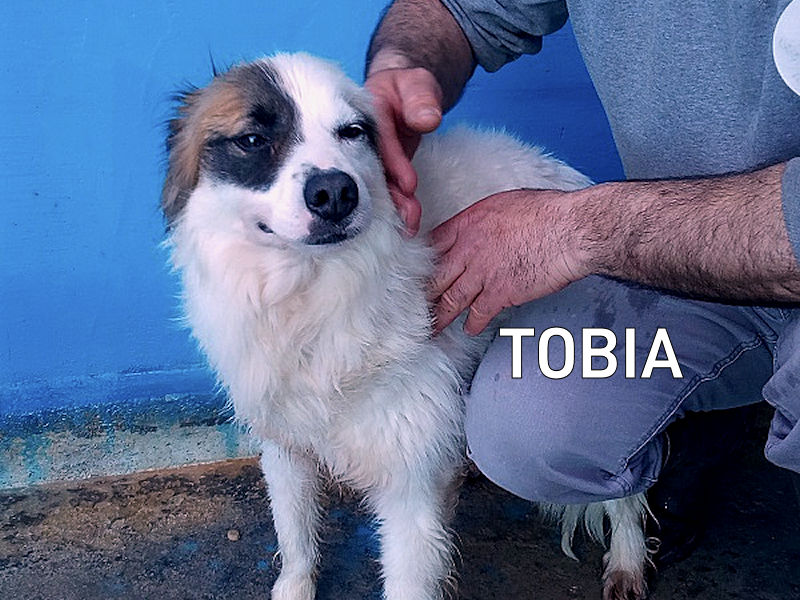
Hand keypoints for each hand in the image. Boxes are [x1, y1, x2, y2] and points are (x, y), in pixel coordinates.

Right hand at [365, 67, 443, 235]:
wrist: (404, 96)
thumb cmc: (409, 87)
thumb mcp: (418, 83)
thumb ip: (422, 98)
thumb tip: (427, 119)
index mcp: (364, 116)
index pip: (379, 140)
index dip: (393, 162)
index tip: (409, 183)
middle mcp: (361, 142)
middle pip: (373, 169)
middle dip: (391, 194)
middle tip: (408, 214)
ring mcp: (370, 158)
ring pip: (380, 183)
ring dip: (395, 204)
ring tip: (410, 223)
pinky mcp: (381, 170)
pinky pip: (388, 187)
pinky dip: (398, 204)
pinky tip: (407, 222)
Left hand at [429, 189, 589, 334]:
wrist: (569, 231)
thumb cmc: (547, 212)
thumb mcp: (506, 203)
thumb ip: (487, 219)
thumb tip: (486, 227)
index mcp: (469, 223)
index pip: (434, 244)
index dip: (425, 261)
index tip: (419, 272)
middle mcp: (469, 249)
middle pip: (436, 276)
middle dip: (424, 294)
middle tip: (414, 306)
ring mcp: (482, 273)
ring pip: (450, 300)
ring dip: (439, 316)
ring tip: (431, 327)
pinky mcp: (499, 294)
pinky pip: (478, 314)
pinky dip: (473, 324)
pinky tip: (469, 328)